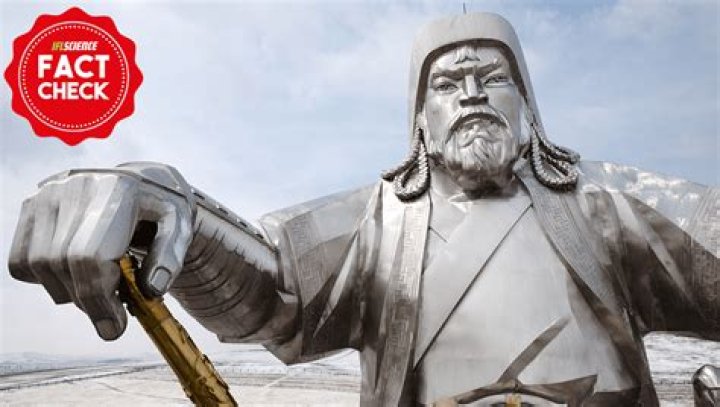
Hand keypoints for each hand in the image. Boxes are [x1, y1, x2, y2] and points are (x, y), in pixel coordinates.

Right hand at [8, 164, 193, 339]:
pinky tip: (76, 272)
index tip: (114, 329)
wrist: (142, 181)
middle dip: (87, 302)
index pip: (90, 256)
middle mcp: (77, 186)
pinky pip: (21, 260)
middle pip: (62, 263)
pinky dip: (46, 279)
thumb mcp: (181, 227)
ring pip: (38, 265)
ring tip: (100, 287)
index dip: (98, 299)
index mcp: (119, 190)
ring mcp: (49, 193)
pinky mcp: (32, 205)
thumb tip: (151, 290)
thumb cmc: (162, 208)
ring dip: (68, 292)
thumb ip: (170, 257)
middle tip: (111, 315)